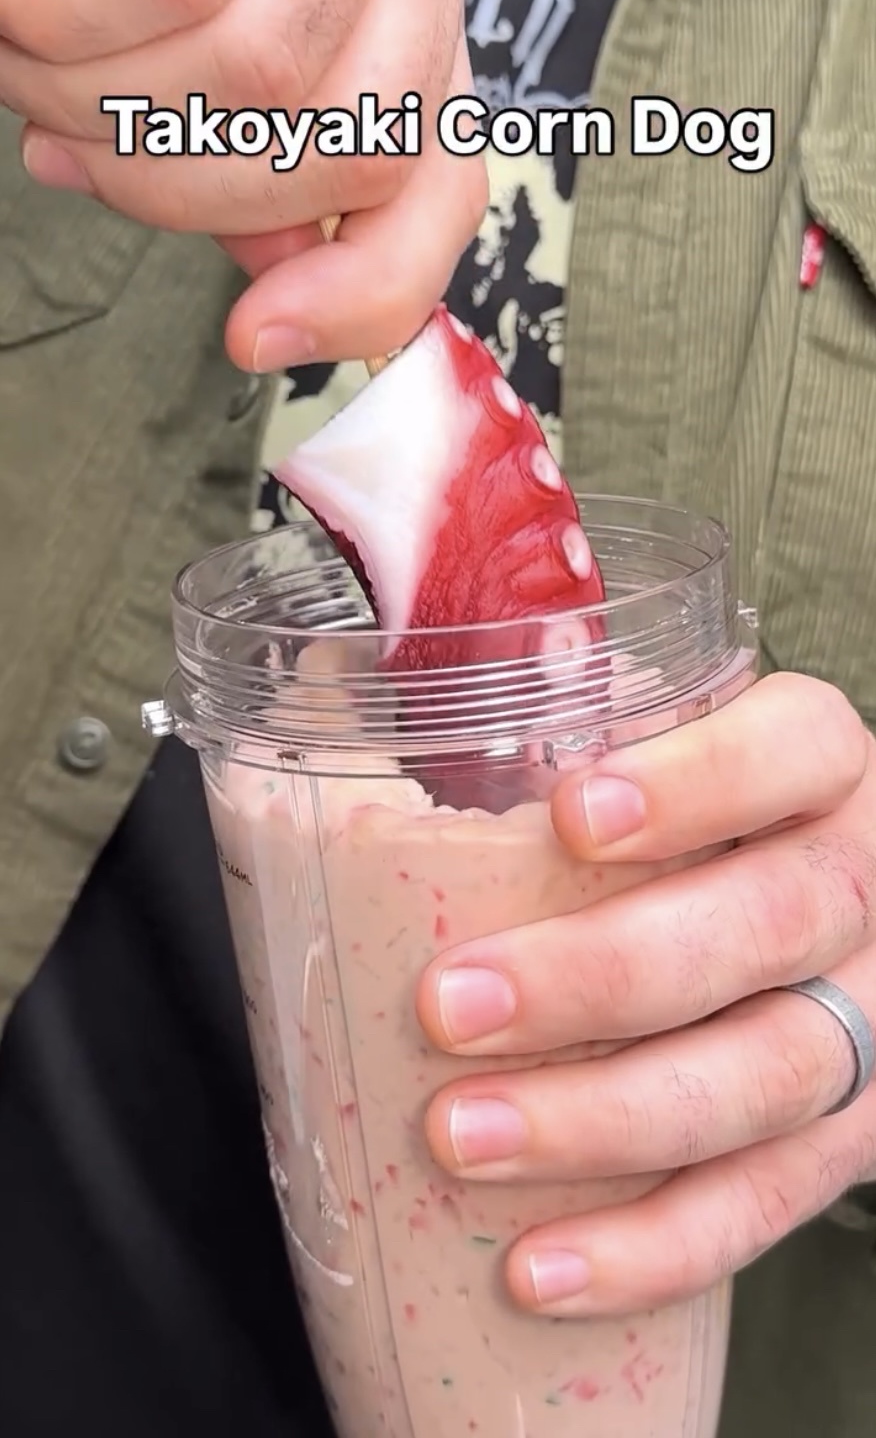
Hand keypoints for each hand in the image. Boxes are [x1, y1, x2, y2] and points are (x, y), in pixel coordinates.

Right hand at [0, 0, 486, 368]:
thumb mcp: (192, 36)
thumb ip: (245, 157)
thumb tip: (264, 293)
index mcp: (400, 0)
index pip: (442, 177)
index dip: (368, 290)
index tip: (256, 341)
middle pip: (344, 149)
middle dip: (169, 186)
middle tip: (55, 131)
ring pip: (258, 70)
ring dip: (98, 91)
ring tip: (15, 37)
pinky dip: (60, 5)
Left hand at [416, 673, 875, 1316]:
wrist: (822, 938)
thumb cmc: (690, 831)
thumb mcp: (652, 756)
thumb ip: (543, 730)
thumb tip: (332, 703)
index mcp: (817, 770)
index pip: (797, 747)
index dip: (699, 782)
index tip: (569, 815)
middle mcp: (863, 885)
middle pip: (771, 923)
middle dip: (604, 974)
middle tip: (448, 1008)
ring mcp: (872, 1019)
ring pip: (771, 1075)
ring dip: (606, 1120)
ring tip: (461, 1139)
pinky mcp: (851, 1137)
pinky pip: (768, 1201)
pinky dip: (650, 1243)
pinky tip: (537, 1269)